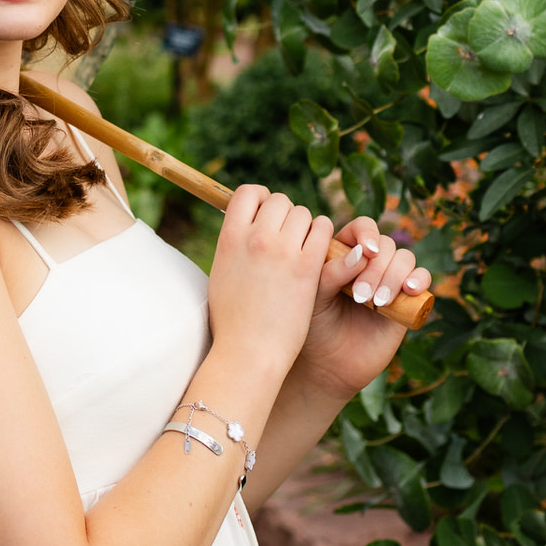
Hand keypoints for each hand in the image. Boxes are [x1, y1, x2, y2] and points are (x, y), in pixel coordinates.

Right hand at [207, 186, 334, 391]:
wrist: (249, 352)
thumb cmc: (232, 320)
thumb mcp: (222, 273)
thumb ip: (235, 246)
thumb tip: (244, 227)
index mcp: (230, 237)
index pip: (248, 193)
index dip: (260, 199)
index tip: (266, 213)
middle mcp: (256, 237)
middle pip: (279, 201)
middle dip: (285, 215)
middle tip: (288, 236)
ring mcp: (283, 250)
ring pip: (304, 214)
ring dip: (306, 226)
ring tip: (303, 248)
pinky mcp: (307, 266)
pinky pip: (324, 230)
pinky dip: (323, 237)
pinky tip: (319, 253)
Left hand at [293, 217, 432, 402]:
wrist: (329, 364)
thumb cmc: (315, 326)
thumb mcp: (313, 296)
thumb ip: (330, 273)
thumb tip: (361, 254)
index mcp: (344, 253)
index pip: (361, 228)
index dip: (366, 233)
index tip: (367, 251)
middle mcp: (369, 263)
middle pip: (385, 245)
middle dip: (376, 269)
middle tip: (360, 296)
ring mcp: (389, 280)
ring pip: (405, 258)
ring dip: (394, 276)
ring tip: (377, 302)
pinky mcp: (407, 301)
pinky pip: (422, 279)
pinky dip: (420, 279)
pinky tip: (409, 291)